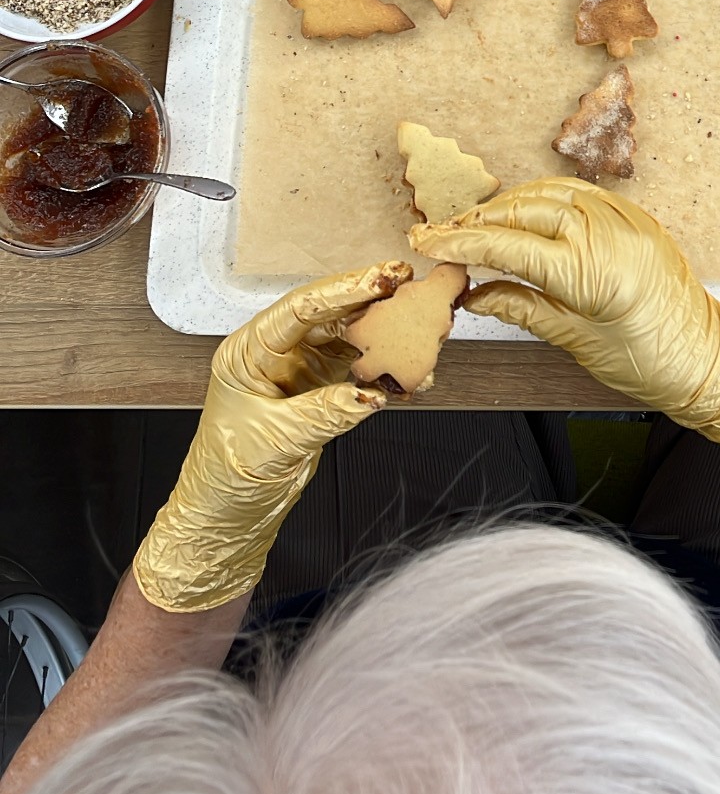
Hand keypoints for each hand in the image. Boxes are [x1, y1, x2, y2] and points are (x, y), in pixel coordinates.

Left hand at [133, 263, 409, 611]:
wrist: (228, 513)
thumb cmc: (228, 474)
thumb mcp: (276, 441)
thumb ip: (326, 413)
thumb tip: (370, 395)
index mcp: (249, 351)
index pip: (300, 309)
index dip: (342, 292)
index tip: (378, 280)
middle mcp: (276, 352)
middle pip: (329, 313)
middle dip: (369, 297)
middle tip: (407, 283)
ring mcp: (301, 367)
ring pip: (349, 335)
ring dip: (383, 330)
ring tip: (417, 320)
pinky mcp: (321, 386)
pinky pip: (359, 367)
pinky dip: (385, 369)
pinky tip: (409, 370)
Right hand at [412, 180, 719, 441]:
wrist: (706, 356)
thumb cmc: (648, 361)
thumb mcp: (574, 341)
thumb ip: (520, 308)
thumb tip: (474, 294)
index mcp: (589, 271)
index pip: (506, 245)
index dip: (460, 243)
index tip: (428, 244)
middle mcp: (606, 234)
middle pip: (521, 209)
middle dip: (476, 220)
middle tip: (441, 235)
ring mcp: (622, 218)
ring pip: (547, 193)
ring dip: (506, 204)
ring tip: (474, 225)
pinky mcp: (633, 215)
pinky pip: (577, 192)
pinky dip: (542, 197)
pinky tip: (521, 211)